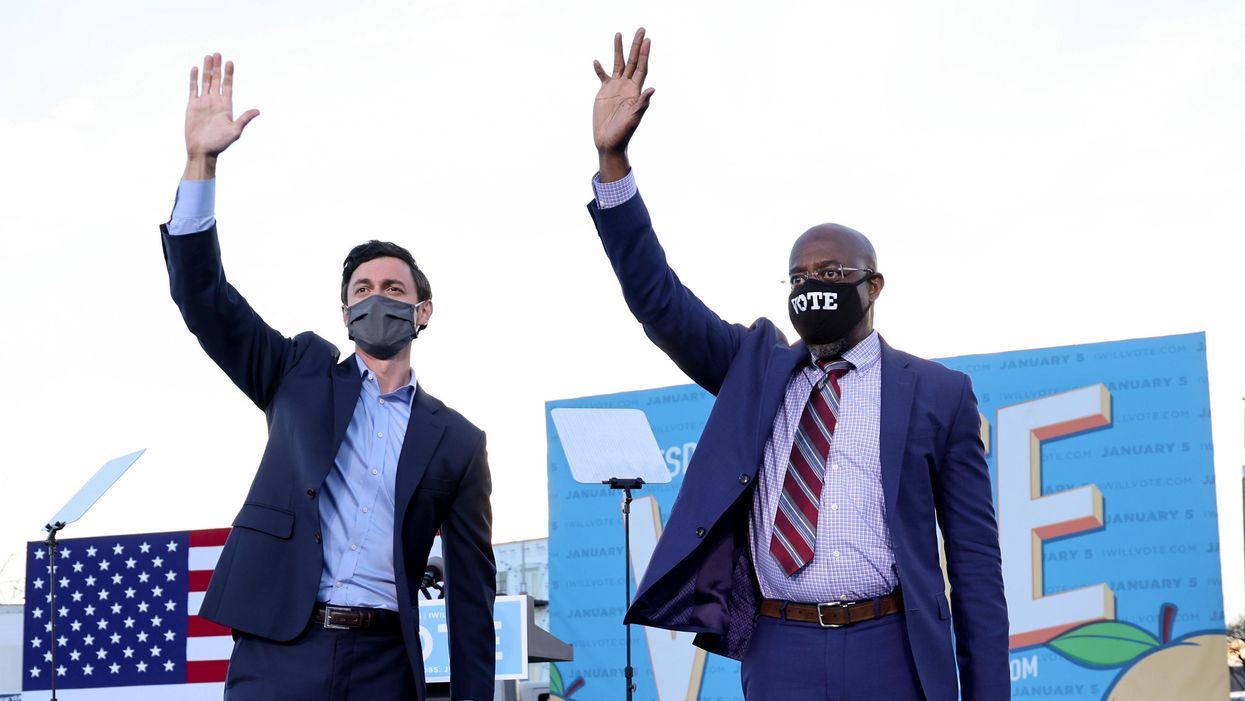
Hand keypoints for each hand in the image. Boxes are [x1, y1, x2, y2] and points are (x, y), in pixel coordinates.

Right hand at [183, 53, 258, 178]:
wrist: (203, 150)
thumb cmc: (220, 143)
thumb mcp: (235, 131)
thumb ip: (244, 119)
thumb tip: (258, 111)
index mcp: (226, 106)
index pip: (228, 85)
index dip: (229, 74)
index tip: (230, 62)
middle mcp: (215, 101)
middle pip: (216, 80)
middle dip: (217, 67)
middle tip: (217, 53)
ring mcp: (203, 102)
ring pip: (205, 81)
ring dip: (206, 69)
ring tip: (208, 56)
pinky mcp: (192, 105)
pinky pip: (193, 89)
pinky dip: (194, 79)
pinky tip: (195, 69)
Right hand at [593, 29, 652, 180]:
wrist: (609, 142)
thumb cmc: (623, 133)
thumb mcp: (634, 118)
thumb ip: (642, 104)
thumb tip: (652, 89)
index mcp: (635, 91)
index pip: (642, 68)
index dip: (644, 54)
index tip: (647, 40)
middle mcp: (626, 86)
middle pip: (632, 61)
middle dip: (636, 45)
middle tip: (641, 29)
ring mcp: (615, 88)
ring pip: (618, 64)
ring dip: (618, 50)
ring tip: (618, 34)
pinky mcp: (604, 93)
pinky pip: (602, 77)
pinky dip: (599, 69)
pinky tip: (597, 61)